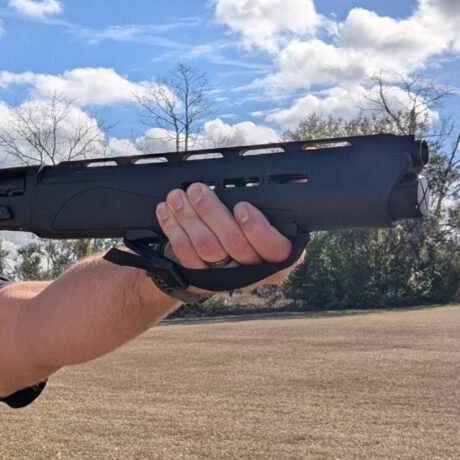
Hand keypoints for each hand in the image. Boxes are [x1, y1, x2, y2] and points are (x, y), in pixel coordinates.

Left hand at [155, 182, 303, 290]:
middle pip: (235, 244)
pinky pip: (187, 257)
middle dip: (213, 212)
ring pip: (207, 249)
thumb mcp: (267, 214)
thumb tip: (294, 179)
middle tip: (197, 189)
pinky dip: (174, 231)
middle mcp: (254, 271)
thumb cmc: (247, 227)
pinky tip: (166, 212)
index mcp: (278, 255)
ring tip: (177, 196)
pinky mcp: (201, 279)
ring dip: (189, 218)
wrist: (219, 258)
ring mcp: (227, 278)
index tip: (241, 206)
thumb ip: (274, 200)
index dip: (258, 229)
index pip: (276, 250)